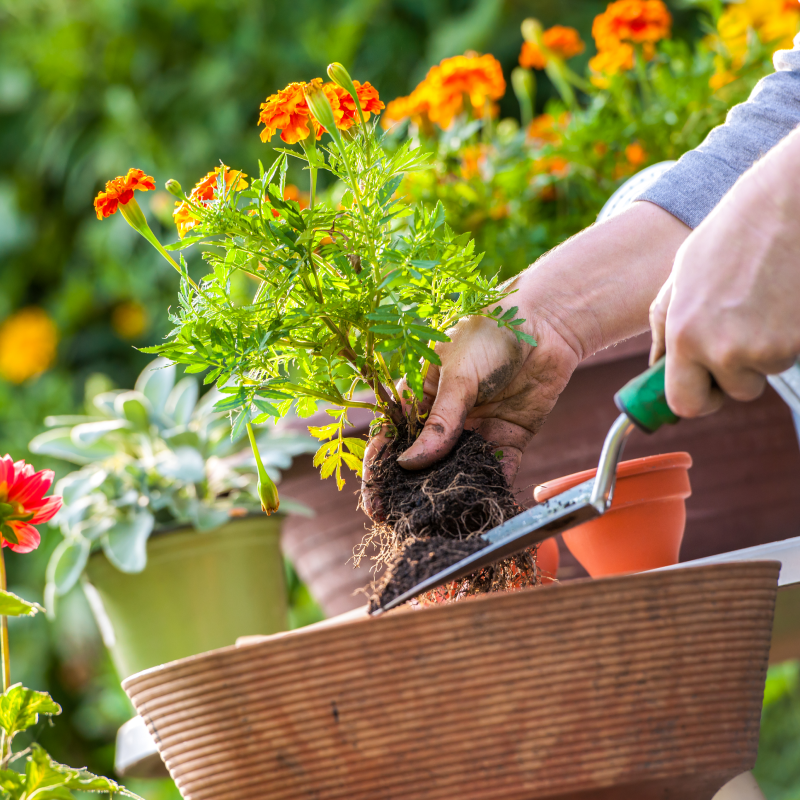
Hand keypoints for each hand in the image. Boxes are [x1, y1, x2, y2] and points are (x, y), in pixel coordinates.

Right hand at [362, 201, 690, 518]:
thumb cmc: (490, 335)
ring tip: (437, 528)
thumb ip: (439, 422)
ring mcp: (476, 431)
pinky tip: (479, 513)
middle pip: (422, 463)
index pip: (393, 438)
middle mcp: (446, 419)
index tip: (374, 501)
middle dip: (409, 493)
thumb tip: (409, 464)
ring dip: (447, 497)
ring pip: (456, 472)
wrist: (545, 324)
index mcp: (422, 397)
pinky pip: (496, 472)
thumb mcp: (457, 376)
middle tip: (400, 524)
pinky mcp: (508, 440)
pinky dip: (489, 491)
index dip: (380, 470)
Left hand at [649, 127, 799, 417]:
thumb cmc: (731, 237)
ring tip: (760, 303)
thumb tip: (656, 368)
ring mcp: (766, 349)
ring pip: (763, 372)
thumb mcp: (681, 278)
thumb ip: (664, 327)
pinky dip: (786, 337)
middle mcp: (722, 349)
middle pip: (732, 394)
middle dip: (733, 376)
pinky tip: (781, 301)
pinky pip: (789, 356)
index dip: (696, 399)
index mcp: (684, 334)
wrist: (787, 206)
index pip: (685, 404)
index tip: (703, 390)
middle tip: (738, 335)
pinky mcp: (798, 343)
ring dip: (763, 351)